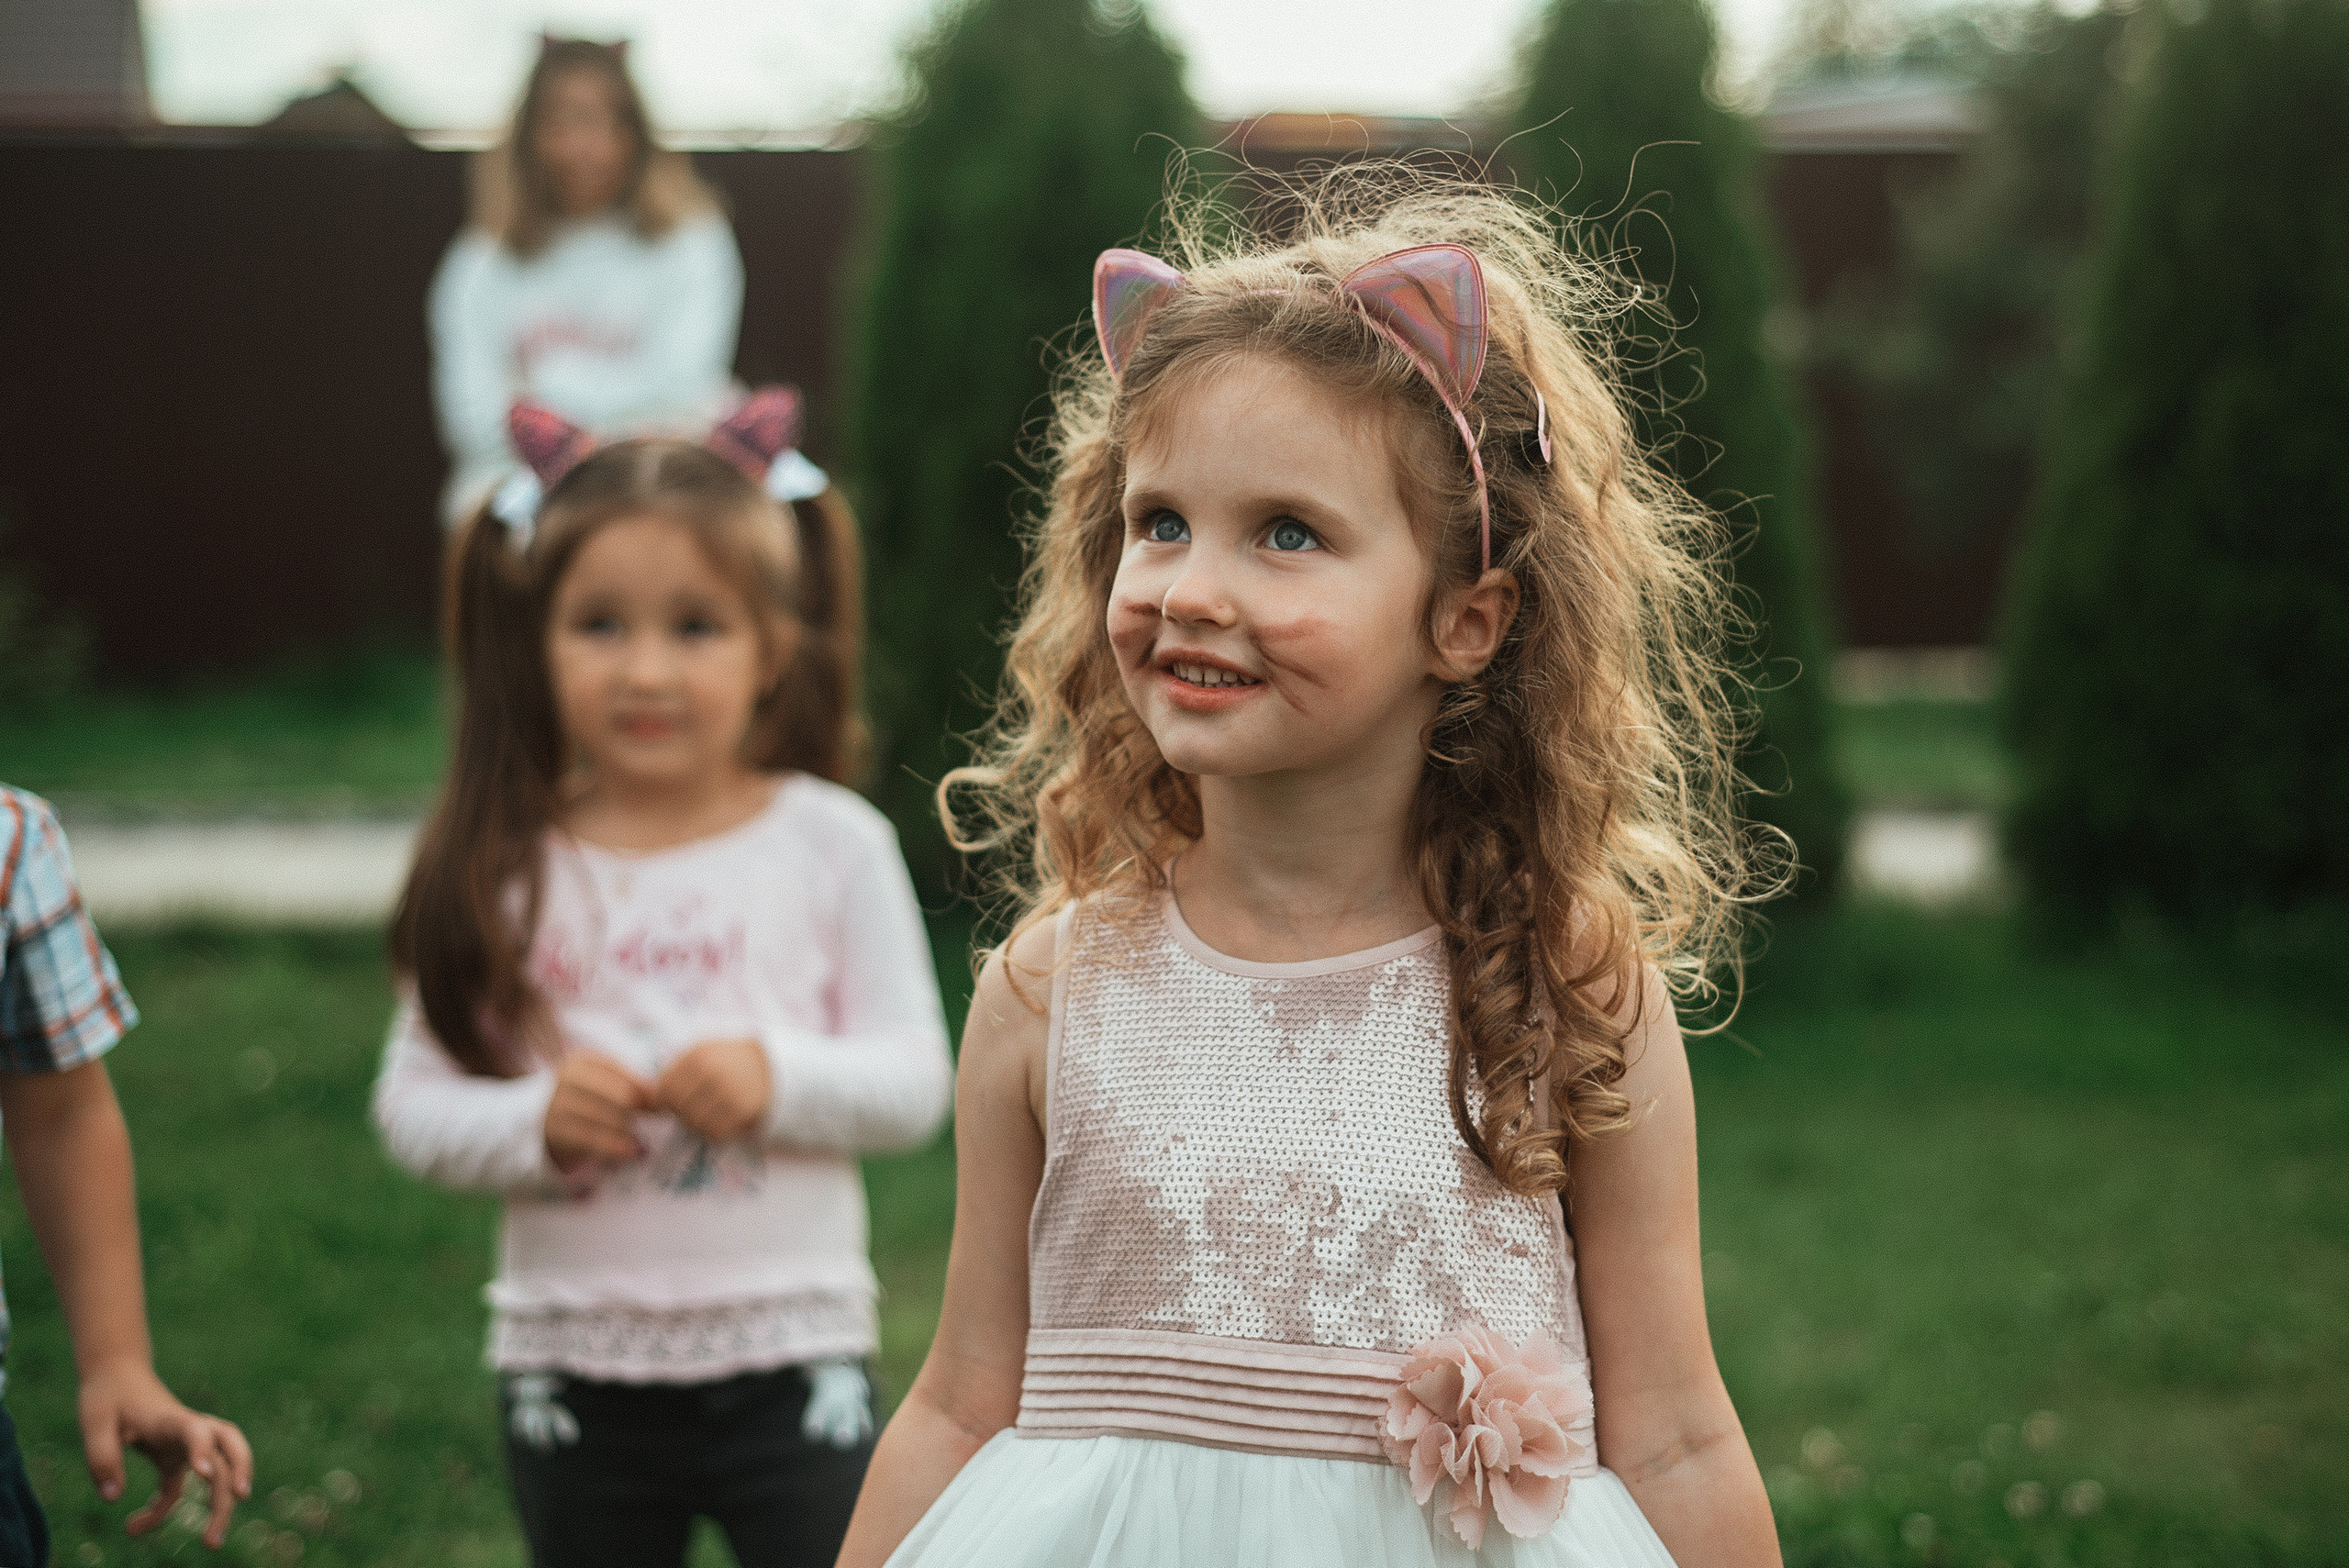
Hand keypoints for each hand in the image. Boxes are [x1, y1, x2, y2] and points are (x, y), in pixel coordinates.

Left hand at [78, 1360, 251, 1548]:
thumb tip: (114, 1500)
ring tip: (212, 1540)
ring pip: (219, 1471)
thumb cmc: (107, 1395)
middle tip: (230, 1512)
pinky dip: (162, 1510)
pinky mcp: (174, 1458)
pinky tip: (134, 1527)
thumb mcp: (94, 1422)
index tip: (205, 1475)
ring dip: (220, 1502)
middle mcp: (189, 1431)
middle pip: (228, 1452)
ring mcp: (185, 1445)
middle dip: (234, 1481)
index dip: (203, 1450)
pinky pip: (177, 1488)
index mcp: (170, 1418)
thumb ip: (102, 1458)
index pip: (196, 1431)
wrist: (119, 1375)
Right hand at [543, 1050, 656, 1171]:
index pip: (626, 1075)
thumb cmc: (586, 1100)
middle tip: (657, 1120)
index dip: (647, 1091)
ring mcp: (558, 1102)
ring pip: (610, 1119)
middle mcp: (569, 1077)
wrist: (542, 1122)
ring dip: (629, 1132)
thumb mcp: (604, 1084)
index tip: (661, 1104)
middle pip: (621, 1096)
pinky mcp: (555, 1129)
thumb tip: (661, 1095)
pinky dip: (615, 1147)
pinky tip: (630, 1152)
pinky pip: (593, 1140)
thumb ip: (630, 1085)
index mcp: (584, 1060)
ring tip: (639, 1142)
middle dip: (641, 1110)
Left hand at [655, 1037, 770, 1143]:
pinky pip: (715, 1133)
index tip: (671, 1104)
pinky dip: (714, 1134)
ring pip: (695, 1124)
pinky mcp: (743, 1110)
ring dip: (696, 1127)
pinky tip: (719, 1125)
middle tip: (690, 1112)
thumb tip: (652, 1101)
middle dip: (680, 1115)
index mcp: (698, 1056)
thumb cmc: (727, 1061)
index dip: (664, 1102)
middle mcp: (712, 1073)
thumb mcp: (702, 1052)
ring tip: (704, 1119)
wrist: (769, 1067)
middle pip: (678, 1109)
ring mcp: (728, 1091)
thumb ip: (676, 1070)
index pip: (665, 1090)